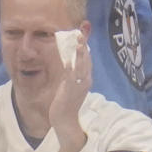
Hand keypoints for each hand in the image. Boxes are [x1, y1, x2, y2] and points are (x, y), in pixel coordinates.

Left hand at [49, 35, 90, 151]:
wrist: (65, 120)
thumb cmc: (65, 104)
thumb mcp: (69, 86)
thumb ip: (70, 74)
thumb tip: (68, 63)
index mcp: (86, 79)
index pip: (87, 59)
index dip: (85, 46)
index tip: (83, 33)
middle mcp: (85, 80)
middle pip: (86, 59)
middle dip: (83, 45)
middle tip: (81, 31)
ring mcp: (79, 85)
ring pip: (81, 65)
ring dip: (79, 53)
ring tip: (78, 40)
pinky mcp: (71, 90)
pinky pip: (71, 76)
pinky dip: (70, 67)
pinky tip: (68, 60)